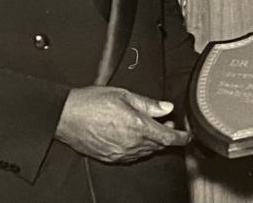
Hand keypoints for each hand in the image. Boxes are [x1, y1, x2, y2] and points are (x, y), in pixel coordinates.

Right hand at [55, 86, 189, 163]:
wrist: (66, 116)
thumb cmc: (91, 102)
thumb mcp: (124, 94)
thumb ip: (148, 103)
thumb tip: (166, 107)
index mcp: (138, 126)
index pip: (168, 137)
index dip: (181, 137)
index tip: (187, 136)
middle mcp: (131, 143)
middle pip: (158, 145)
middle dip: (165, 136)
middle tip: (165, 124)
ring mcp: (120, 153)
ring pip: (145, 152)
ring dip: (151, 142)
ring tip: (148, 128)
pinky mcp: (110, 157)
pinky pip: (131, 156)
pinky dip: (138, 148)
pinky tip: (133, 137)